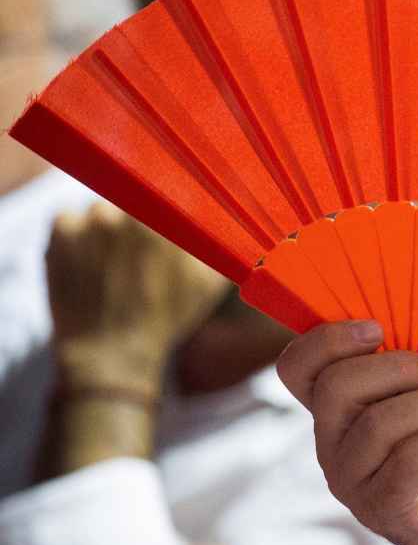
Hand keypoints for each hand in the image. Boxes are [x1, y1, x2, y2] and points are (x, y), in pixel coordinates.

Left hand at [47, 202, 229, 396]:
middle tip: (137, 256)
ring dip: (106, 229)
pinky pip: (68, 218)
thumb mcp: (209, 282)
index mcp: (168, 219)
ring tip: (112, 264)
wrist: (112, 354)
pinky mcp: (60, 234)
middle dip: (138, 221)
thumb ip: (220, 243)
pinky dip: (76, 236)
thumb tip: (229, 219)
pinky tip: (87, 264)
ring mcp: (91, 222)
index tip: (165, 228)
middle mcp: (129, 212)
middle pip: (135, 196)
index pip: (171, 190)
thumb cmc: (166, 318)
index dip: (169, 208)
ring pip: (101, 209)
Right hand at [275, 321, 417, 544]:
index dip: (327, 340)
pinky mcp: (385, 509)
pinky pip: (409, 461)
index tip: (379, 329)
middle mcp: (331, 447)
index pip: (296, 369)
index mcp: (336, 413)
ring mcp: (352, 482)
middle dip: (395, 367)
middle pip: (335, 388)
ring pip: (376, 425)